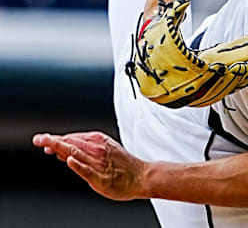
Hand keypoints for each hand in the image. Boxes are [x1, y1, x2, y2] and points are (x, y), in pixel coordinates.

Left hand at [32, 131, 147, 200]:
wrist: (142, 176)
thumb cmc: (125, 165)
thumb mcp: (107, 149)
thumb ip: (85, 150)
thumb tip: (64, 151)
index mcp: (99, 140)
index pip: (72, 137)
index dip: (56, 138)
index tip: (44, 139)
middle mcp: (97, 149)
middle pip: (71, 142)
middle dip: (52, 140)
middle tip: (38, 139)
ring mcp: (98, 162)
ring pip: (75, 152)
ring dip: (60, 147)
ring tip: (46, 144)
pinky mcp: (100, 176)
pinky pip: (86, 169)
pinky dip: (78, 164)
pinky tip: (69, 161)